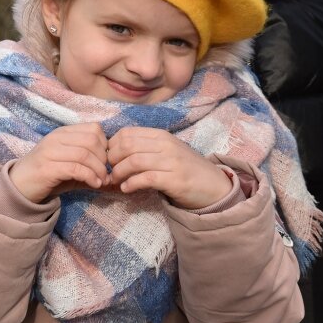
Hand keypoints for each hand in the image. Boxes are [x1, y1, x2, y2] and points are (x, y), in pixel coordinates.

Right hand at [9, 123, 108, 202]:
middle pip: (92, 140)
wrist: (18, 186)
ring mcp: (50, 152)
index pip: (93, 129)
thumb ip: (89, 165)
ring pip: (85, 154)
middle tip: (105, 174)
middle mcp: (55, 138)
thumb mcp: (70, 166)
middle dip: (104, 159)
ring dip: (98, 170)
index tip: (105, 162)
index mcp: (62, 133)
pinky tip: (93, 184)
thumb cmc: (48, 176)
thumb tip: (113, 173)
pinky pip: (76, 168)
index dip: (105, 145)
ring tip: (101, 181)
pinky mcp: (47, 168)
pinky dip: (89, 177)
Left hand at [107, 127, 231, 208]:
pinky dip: (131, 184)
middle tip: (109, 170)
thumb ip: (144, 148)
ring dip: (119, 172)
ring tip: (115, 180)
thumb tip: (113, 151)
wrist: (214, 186)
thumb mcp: (165, 151)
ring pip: (134, 161)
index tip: (108, 158)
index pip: (127, 133)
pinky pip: (146, 178)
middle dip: (112, 159)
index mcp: (161, 135)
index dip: (111, 145)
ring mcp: (172, 162)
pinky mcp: (175, 180)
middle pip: (127, 146)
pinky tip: (126, 189)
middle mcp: (166, 145)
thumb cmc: (184, 168)